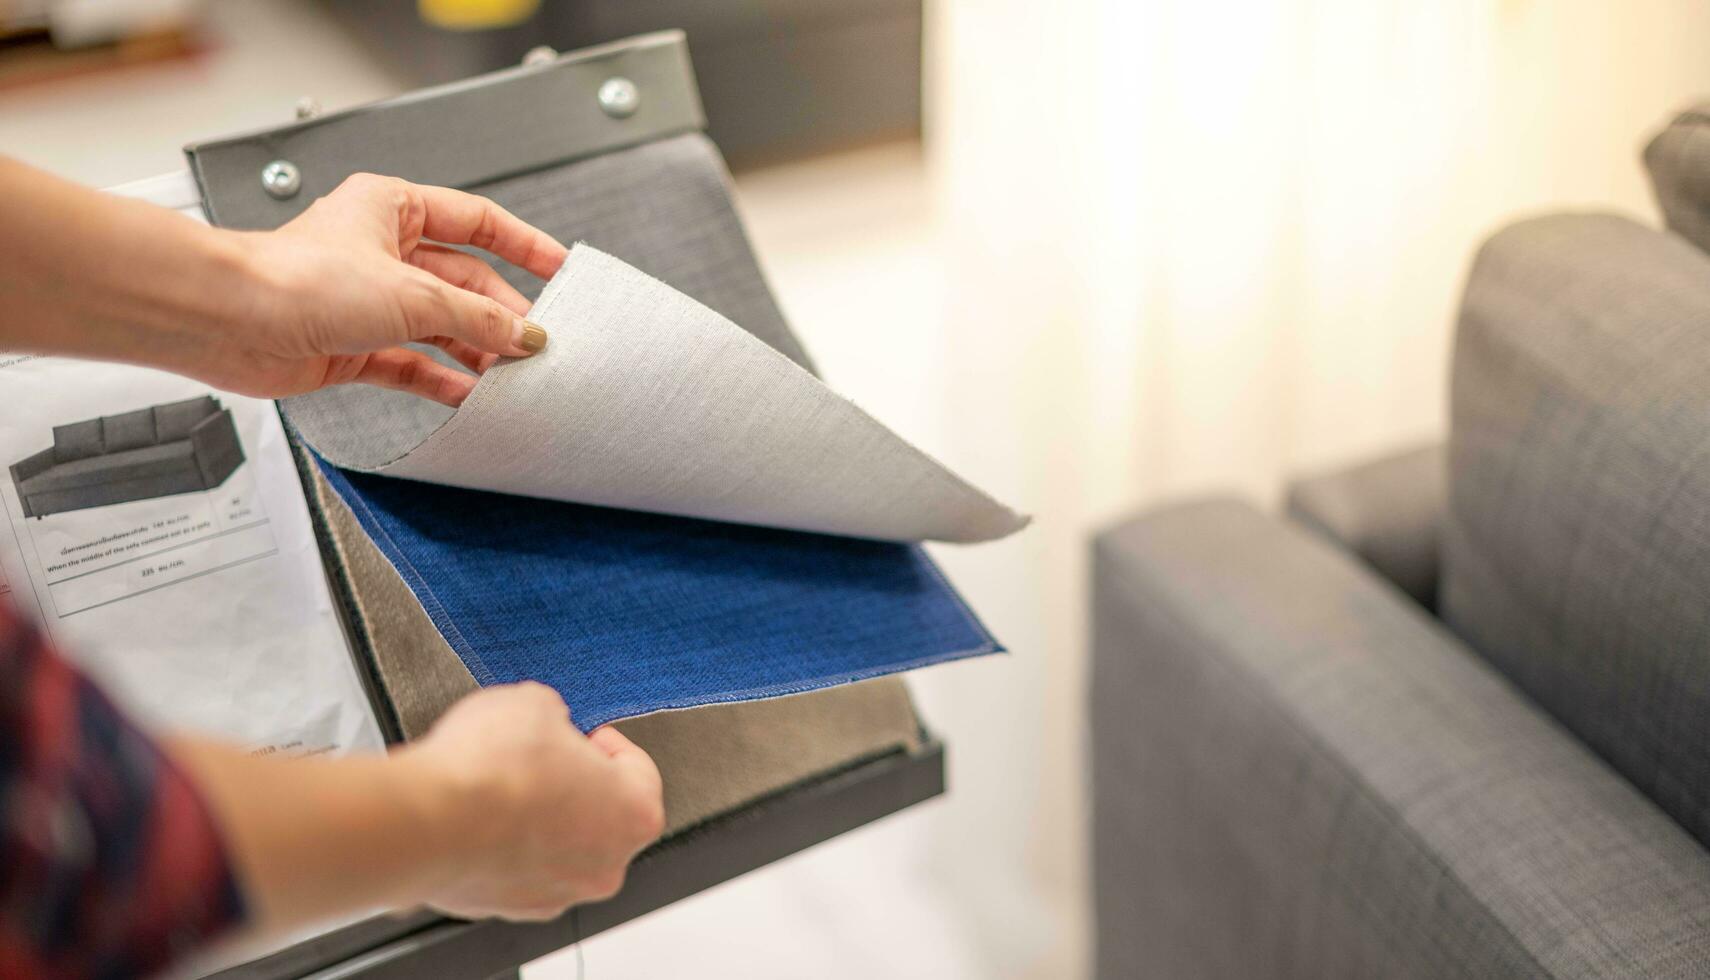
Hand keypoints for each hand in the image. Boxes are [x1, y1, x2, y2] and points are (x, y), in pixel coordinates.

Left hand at [209, 173, 569, 406]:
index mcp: (393, 208)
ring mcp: (368, 300)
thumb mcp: (413, 294)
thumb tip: (525, 334)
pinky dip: (441, 379)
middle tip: (539, 342)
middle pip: (464, 283)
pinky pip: (412, 363)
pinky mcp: (352, 344)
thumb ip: (478, 319)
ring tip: (513, 376)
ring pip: (441, 326)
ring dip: (476, 352)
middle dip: (501, 314)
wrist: (229, 321)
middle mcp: (382, 251)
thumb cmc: (298, 280)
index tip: (560, 269)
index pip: (477, 221)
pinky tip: (470, 395)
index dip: (523, 245)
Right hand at [400, 683, 664, 919]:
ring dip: (538, 817)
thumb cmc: (490, 771)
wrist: (427, 822)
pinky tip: (479, 815)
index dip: (611, 746)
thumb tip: (545, 720)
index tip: (590, 736)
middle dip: (574, 784)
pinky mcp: (508, 907)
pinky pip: (516, 869)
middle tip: (543, 756)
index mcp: (634, 815)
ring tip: (502, 783)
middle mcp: (603, 866)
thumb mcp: (535, 704)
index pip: (640, 774)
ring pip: (558, 847)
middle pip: (601, 817)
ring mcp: (555, 894)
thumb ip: (554, 714)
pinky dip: (503, 845)